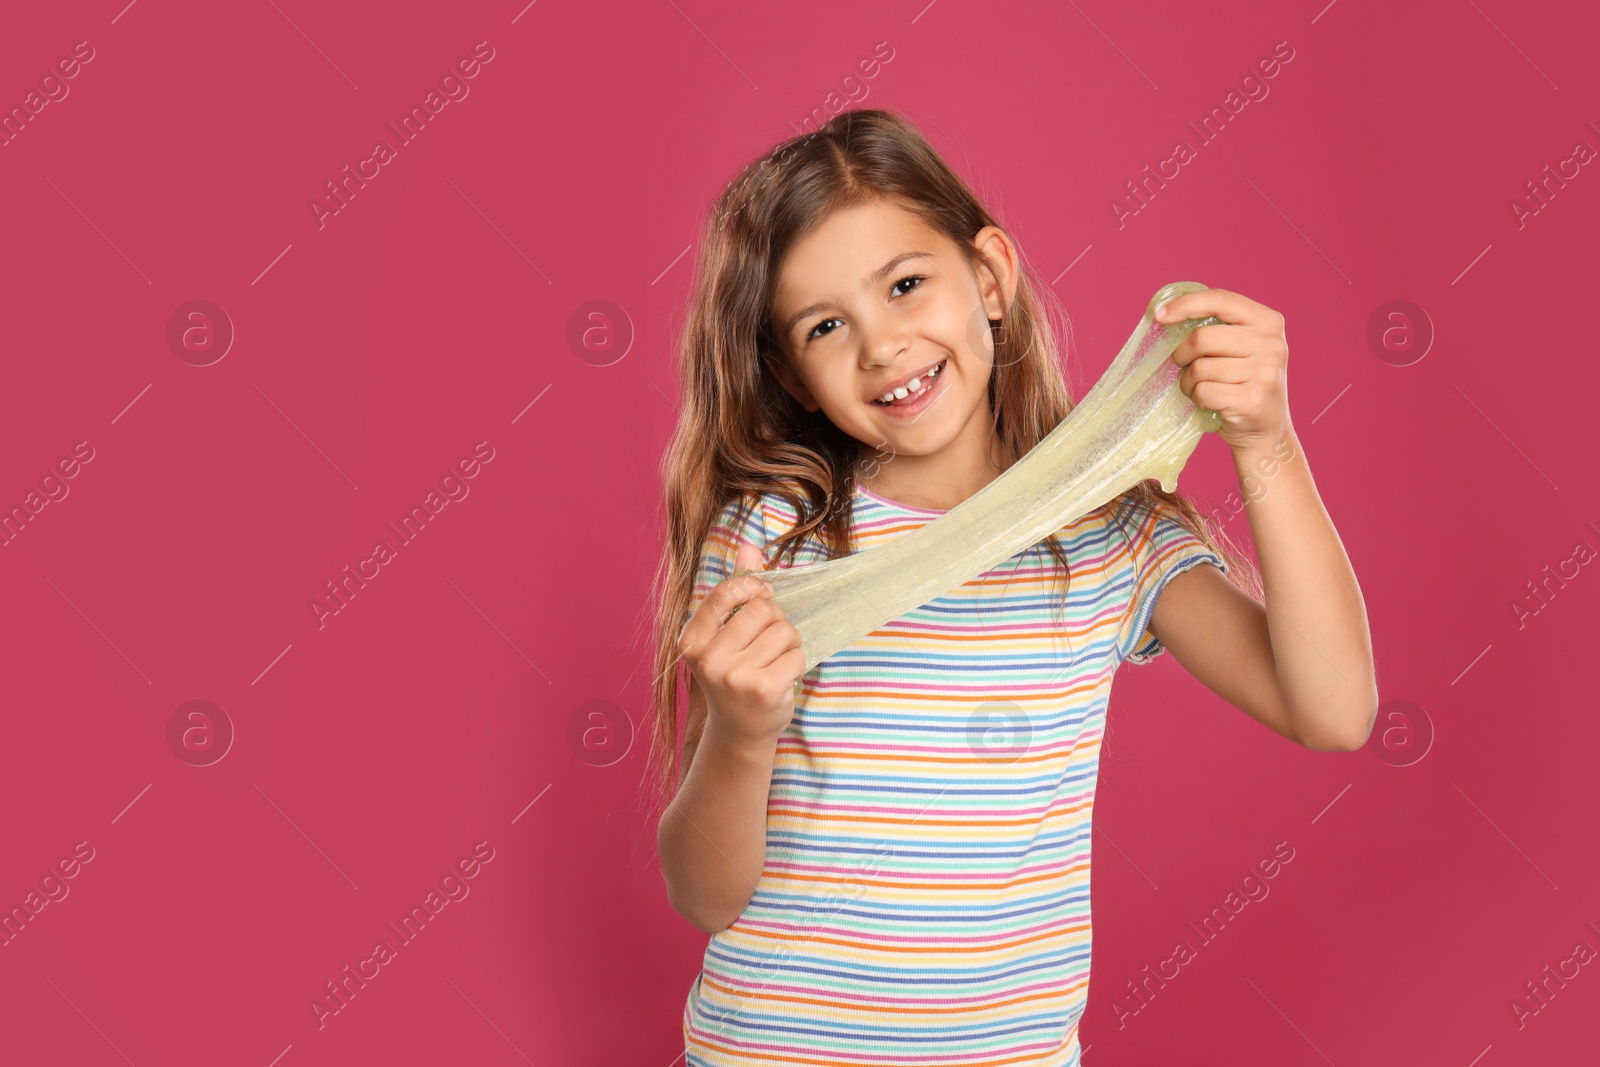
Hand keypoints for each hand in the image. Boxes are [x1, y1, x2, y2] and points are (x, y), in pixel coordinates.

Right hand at [677, 543, 804, 747]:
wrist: (738, 730)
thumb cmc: (733, 675)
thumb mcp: (725, 634)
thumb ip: (735, 591)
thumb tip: (748, 547)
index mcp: (692, 640)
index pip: (724, 593)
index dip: (751, 587)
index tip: (763, 594)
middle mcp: (709, 659)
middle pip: (761, 609)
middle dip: (774, 620)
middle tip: (767, 643)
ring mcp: (735, 676)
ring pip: (784, 631)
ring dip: (788, 643)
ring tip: (773, 662)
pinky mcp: (764, 690)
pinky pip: (796, 654)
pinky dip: (796, 662)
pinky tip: (781, 678)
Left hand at [1156, 288, 1290, 454]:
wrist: (1266, 430)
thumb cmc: (1243, 383)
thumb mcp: (1242, 347)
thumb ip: (1218, 328)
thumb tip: (1165, 314)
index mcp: (1267, 322)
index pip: (1220, 299)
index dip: (1185, 305)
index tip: (1160, 316)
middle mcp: (1271, 344)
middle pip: (1202, 337)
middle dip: (1182, 354)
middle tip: (1184, 366)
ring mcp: (1264, 372)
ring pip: (1200, 368)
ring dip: (1188, 381)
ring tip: (1200, 388)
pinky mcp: (1252, 400)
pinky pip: (1203, 391)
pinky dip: (1197, 398)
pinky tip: (1208, 402)